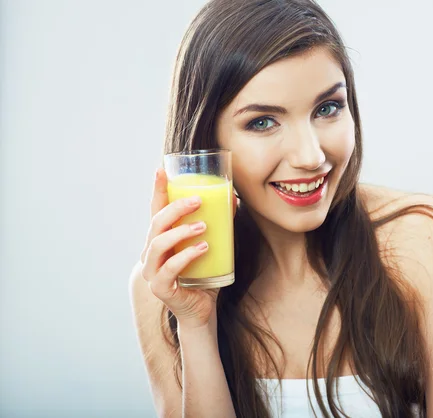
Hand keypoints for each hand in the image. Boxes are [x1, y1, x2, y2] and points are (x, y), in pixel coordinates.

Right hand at [139, 168, 235, 328]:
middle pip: (156, 223)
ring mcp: (152, 271)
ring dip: (181, 231)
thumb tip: (232, 199)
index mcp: (160, 239)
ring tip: (203, 226)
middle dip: (176, 207)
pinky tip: (203, 248)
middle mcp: (151, 253)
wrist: (203, 311)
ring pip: (158, 244)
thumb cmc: (205, 276)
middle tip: (198, 200)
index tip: (161, 170)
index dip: (157, 190)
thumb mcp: (212, 246)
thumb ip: (217, 225)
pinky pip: (170, 269)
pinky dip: (187, 256)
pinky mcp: (160, 288)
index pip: (156, 210)